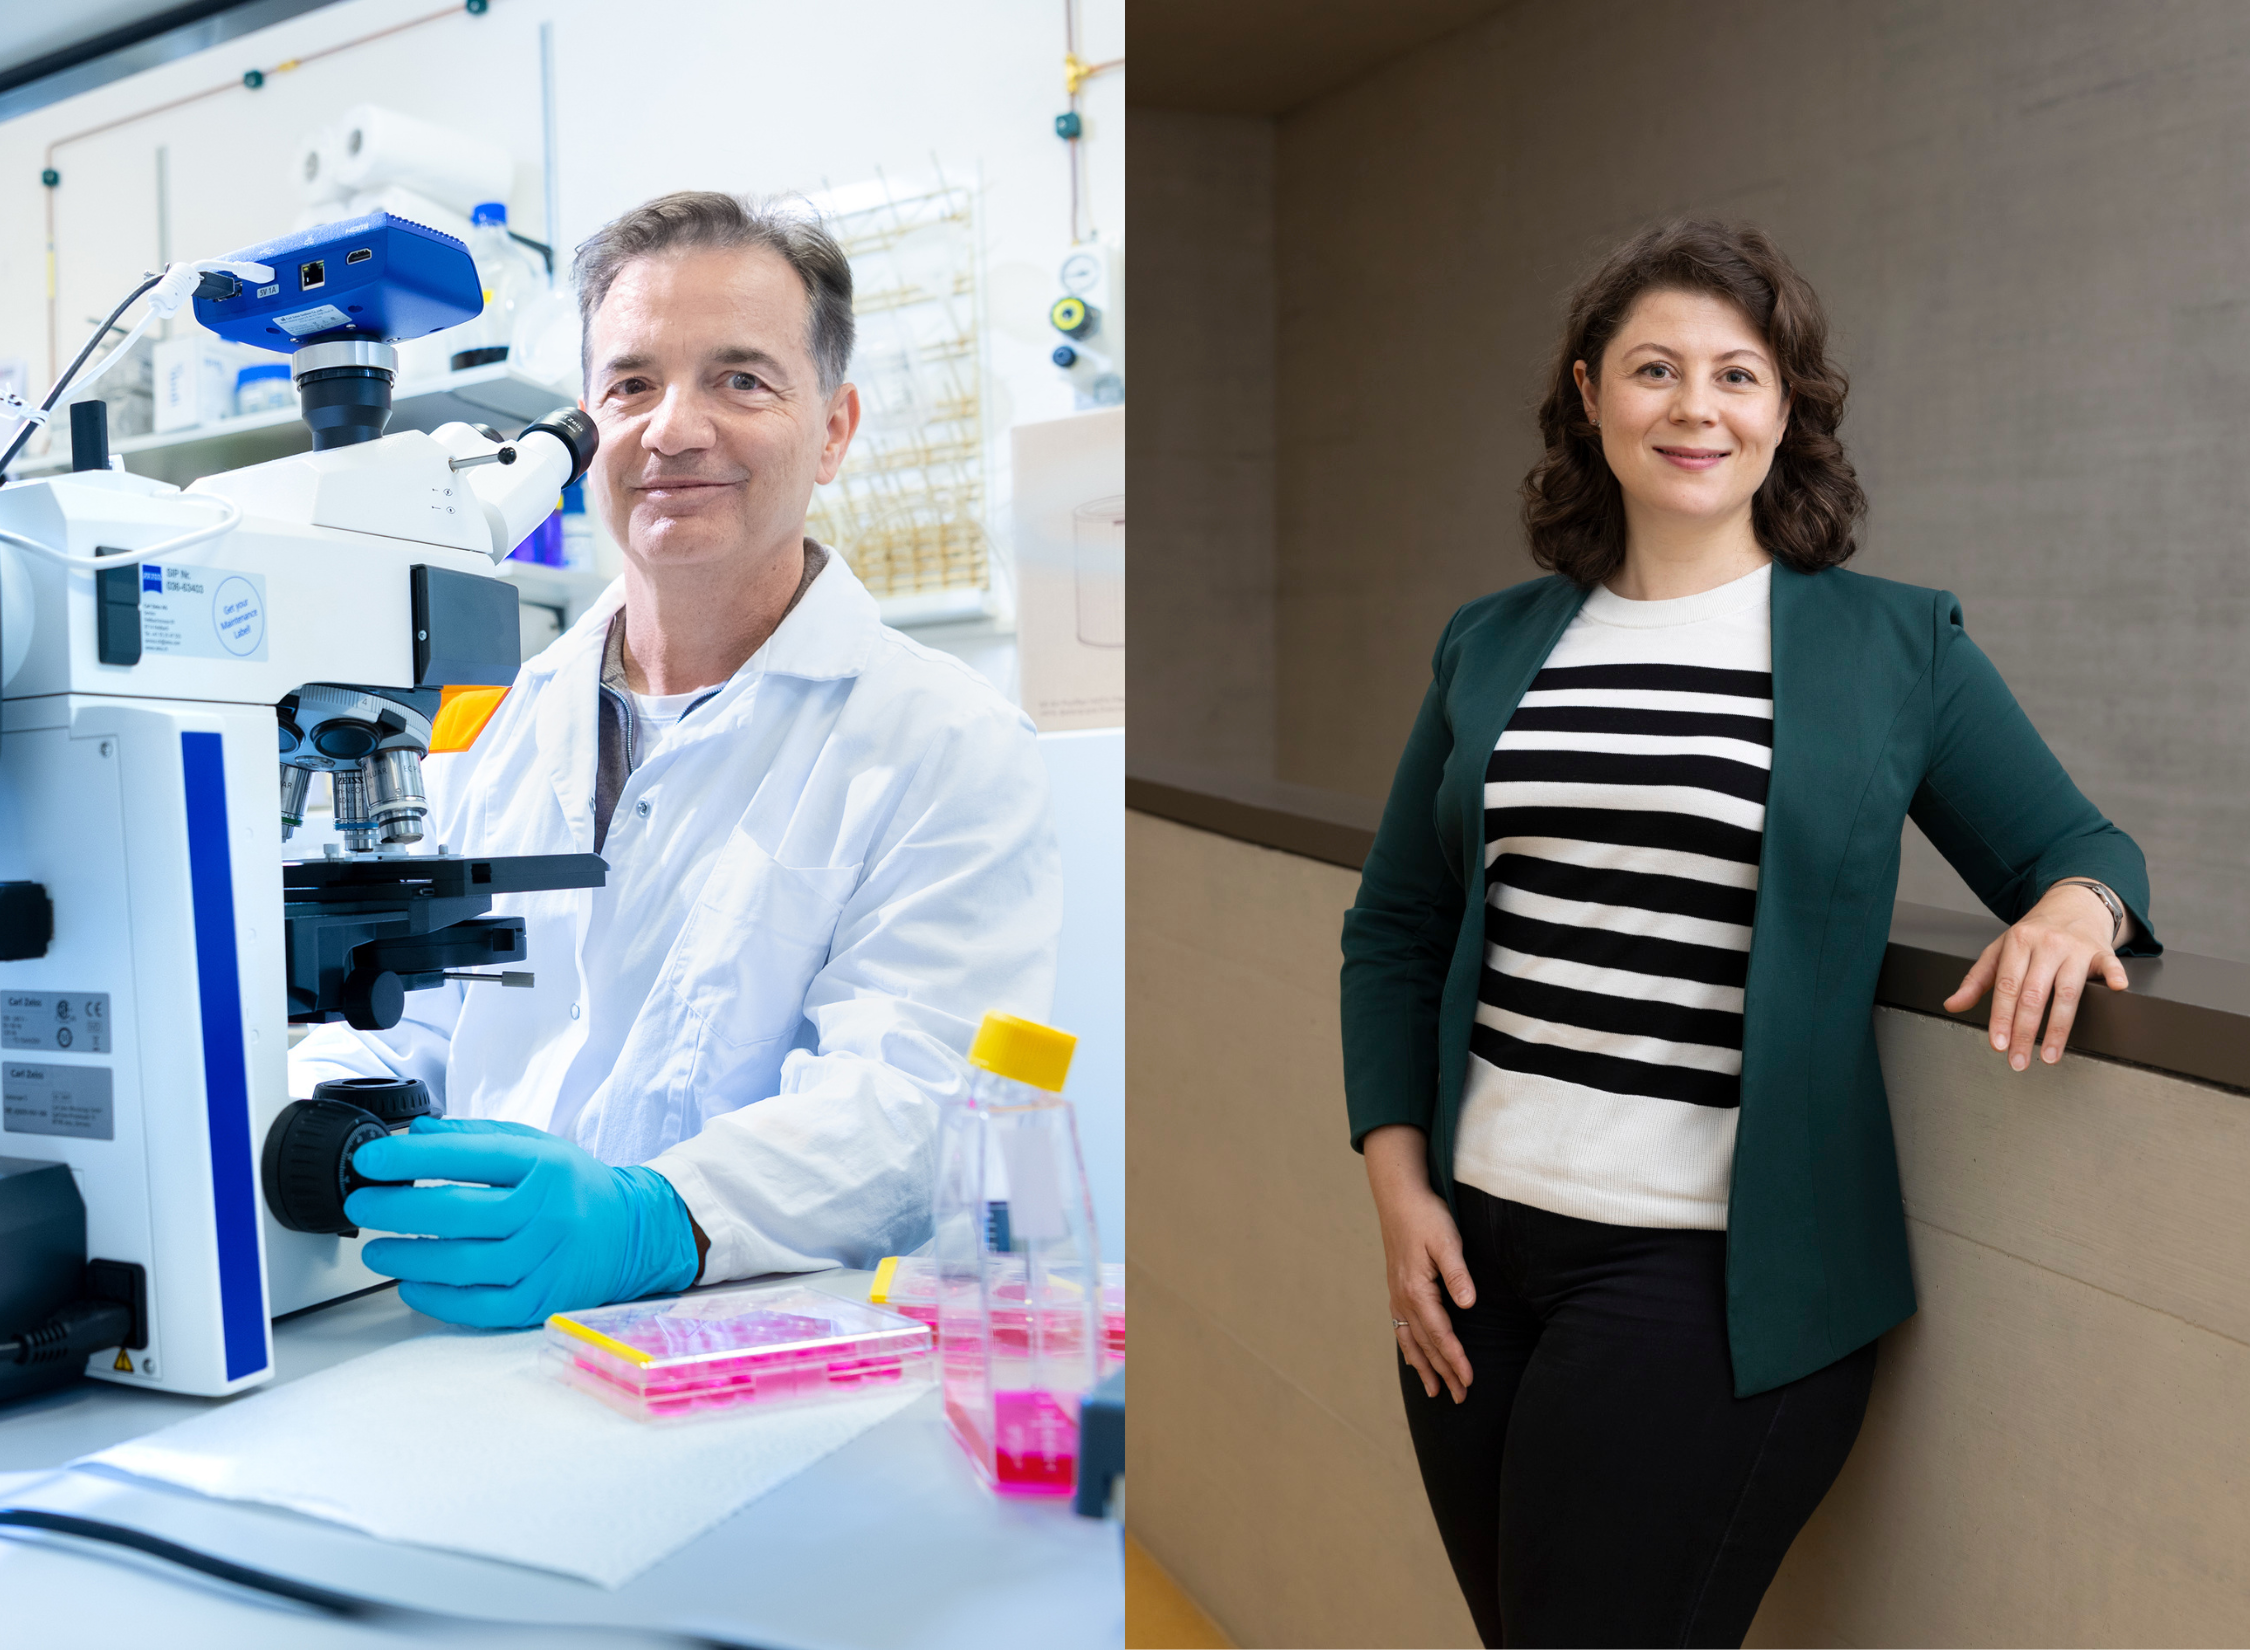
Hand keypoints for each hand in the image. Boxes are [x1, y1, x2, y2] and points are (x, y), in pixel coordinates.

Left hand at [345, 1118, 700, 1328]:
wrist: (634, 1233)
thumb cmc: (574, 1188)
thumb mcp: (536, 1147)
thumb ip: (476, 1139)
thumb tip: (418, 1133)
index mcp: (545, 1165)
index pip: (467, 1158)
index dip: (411, 1158)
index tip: (368, 1160)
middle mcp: (547, 1212)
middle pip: (456, 1213)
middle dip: (396, 1208)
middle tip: (361, 1204)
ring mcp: (545, 1261)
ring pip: (460, 1263)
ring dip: (406, 1257)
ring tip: (376, 1250)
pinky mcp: (541, 1300)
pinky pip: (478, 1306)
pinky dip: (436, 1298)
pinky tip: (411, 1285)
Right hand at [1364, 1124, 1474, 1403]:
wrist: (1399, 1197)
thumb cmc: (1426, 1217)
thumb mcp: (1446, 1242)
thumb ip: (1457, 1274)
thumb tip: (1468, 1304)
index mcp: (1416, 1291)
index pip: (1440, 1335)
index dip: (1455, 1359)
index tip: (1470, 1381)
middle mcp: (1403, 1299)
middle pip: (1426, 1345)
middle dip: (1444, 1372)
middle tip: (1461, 1398)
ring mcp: (1397, 1296)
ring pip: (1411, 1341)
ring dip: (1424, 1367)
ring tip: (1436, 1392)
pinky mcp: (1397, 1290)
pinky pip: (1402, 1328)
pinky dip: (1410, 1349)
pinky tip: (1414, 1358)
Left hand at [1942, 883, 2128, 1070]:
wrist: (2071, 903)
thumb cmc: (2033, 933)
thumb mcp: (2000, 949)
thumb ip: (1977, 979)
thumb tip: (1952, 1005)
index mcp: (2017, 943)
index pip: (2006, 986)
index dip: (2001, 1018)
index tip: (1999, 1044)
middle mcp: (2046, 945)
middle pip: (2034, 994)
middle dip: (2024, 1031)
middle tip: (2018, 1060)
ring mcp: (2075, 948)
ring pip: (2067, 992)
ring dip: (2058, 1028)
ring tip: (2050, 1055)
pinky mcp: (2101, 951)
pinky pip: (2109, 963)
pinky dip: (2114, 975)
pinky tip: (2117, 988)